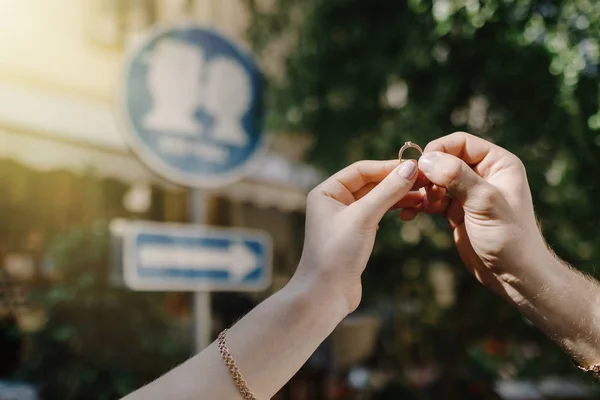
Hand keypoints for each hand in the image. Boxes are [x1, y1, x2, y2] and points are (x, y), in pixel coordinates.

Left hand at [295, 159, 428, 312]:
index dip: (388, 167)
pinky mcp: (355, 234)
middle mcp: (333, 201)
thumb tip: (411, 167)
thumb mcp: (363, 217)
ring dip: (398, 196)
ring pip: (376, 199)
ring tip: (423, 197)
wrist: (326, 294)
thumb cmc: (336, 253)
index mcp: (327, 191)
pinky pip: (377, 214)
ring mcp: (344, 218)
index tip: (415, 167)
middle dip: (396, 181)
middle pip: (370, 183)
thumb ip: (387, 191)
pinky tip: (409, 209)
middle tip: (425, 181)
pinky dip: (392, 210)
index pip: (361, 170)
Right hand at [404, 132, 548, 297]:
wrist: (515, 276)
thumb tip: (427, 159)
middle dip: (427, 172)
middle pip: (445, 159)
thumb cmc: (510, 238)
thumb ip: (457, 177)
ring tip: (413, 205)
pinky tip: (410, 214)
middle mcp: (484, 174)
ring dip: (421, 189)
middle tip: (413, 189)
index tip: (420, 167)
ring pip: (436, 179)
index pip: (460, 142)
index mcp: (498, 163)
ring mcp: (469, 192)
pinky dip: (420, 204)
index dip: (438, 150)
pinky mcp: (457, 210)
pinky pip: (433, 199)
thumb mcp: (484, 203)